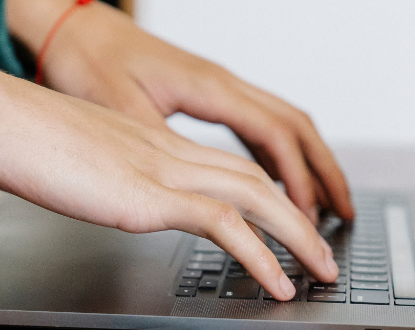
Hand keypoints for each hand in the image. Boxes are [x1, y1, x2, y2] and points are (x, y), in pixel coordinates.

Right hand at [0, 62, 338, 299]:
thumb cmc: (19, 140)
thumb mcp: (75, 164)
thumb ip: (104, 180)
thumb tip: (109, 198)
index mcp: (152, 145)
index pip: (228, 169)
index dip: (266, 198)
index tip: (286, 226)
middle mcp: (168, 153)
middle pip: (256, 181)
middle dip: (299, 219)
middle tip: (324, 255)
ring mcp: (162, 170)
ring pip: (256, 198)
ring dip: (297, 238)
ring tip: (320, 272)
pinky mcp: (148, 196)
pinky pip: (224, 226)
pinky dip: (261, 256)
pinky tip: (277, 283)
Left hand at [4, 0, 353, 221]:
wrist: (70, 25)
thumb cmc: (88, 60)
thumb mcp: (118, 109)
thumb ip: (158, 148)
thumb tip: (190, 190)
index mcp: (210, 88)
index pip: (276, 137)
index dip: (298, 182)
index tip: (309, 220)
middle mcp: (222, 83)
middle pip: (296, 128)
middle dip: (325, 173)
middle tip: (344, 216)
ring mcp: (217, 87)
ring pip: (282, 124)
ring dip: (307, 165)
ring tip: (323, 205)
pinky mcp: (204, 94)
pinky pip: (257, 125)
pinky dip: (278, 157)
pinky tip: (275, 182)